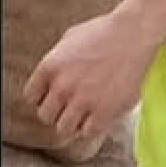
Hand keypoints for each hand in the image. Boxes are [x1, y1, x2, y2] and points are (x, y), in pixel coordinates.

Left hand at [24, 11, 155, 143]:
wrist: (134, 35)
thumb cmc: (104, 32)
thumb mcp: (69, 39)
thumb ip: (56, 61)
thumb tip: (50, 78)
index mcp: (49, 67)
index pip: (31, 97)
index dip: (42, 98)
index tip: (52, 98)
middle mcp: (62, 86)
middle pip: (45, 116)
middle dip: (57, 112)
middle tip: (69, 107)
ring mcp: (82, 101)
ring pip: (63, 129)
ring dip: (73, 123)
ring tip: (84, 114)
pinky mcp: (103, 112)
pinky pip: (87, 133)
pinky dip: (92, 127)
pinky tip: (99, 116)